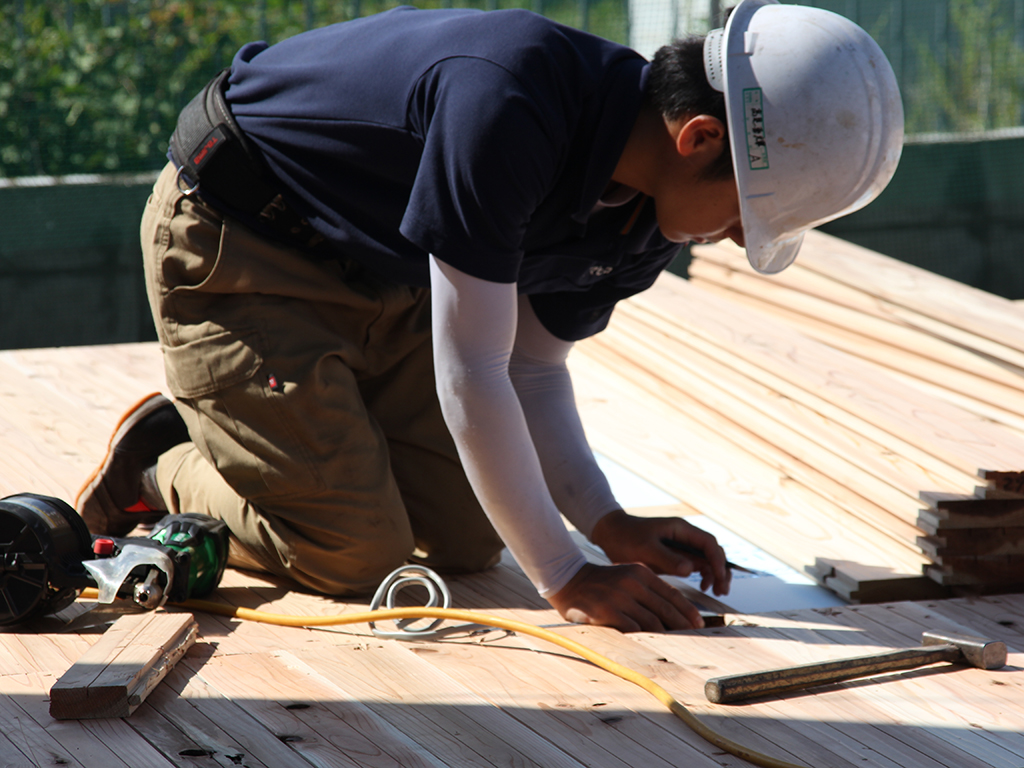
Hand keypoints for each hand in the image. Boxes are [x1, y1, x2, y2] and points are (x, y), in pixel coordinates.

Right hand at [547, 562, 705, 631]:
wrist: (569, 579)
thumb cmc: (603, 582)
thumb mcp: (627, 575)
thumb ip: (648, 589)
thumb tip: (673, 611)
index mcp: (641, 572)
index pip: (672, 594)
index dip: (688, 610)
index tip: (698, 623)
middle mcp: (632, 582)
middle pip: (666, 609)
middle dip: (682, 626)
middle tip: (691, 637)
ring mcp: (619, 597)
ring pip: (652, 622)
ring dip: (665, 635)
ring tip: (673, 644)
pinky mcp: (607, 611)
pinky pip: (633, 629)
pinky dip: (643, 638)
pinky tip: (649, 644)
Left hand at [591, 509, 730, 595]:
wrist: (611, 534)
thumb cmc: (626, 538)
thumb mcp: (645, 549)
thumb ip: (667, 558)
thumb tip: (690, 569)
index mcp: (680, 529)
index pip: (708, 543)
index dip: (717, 560)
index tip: (718, 577)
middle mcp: (684, 536)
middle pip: (712, 551)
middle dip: (721, 569)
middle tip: (722, 590)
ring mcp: (681, 546)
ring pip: (707, 560)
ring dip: (715, 574)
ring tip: (716, 591)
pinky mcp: (675, 556)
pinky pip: (696, 566)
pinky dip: (704, 576)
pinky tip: (703, 587)